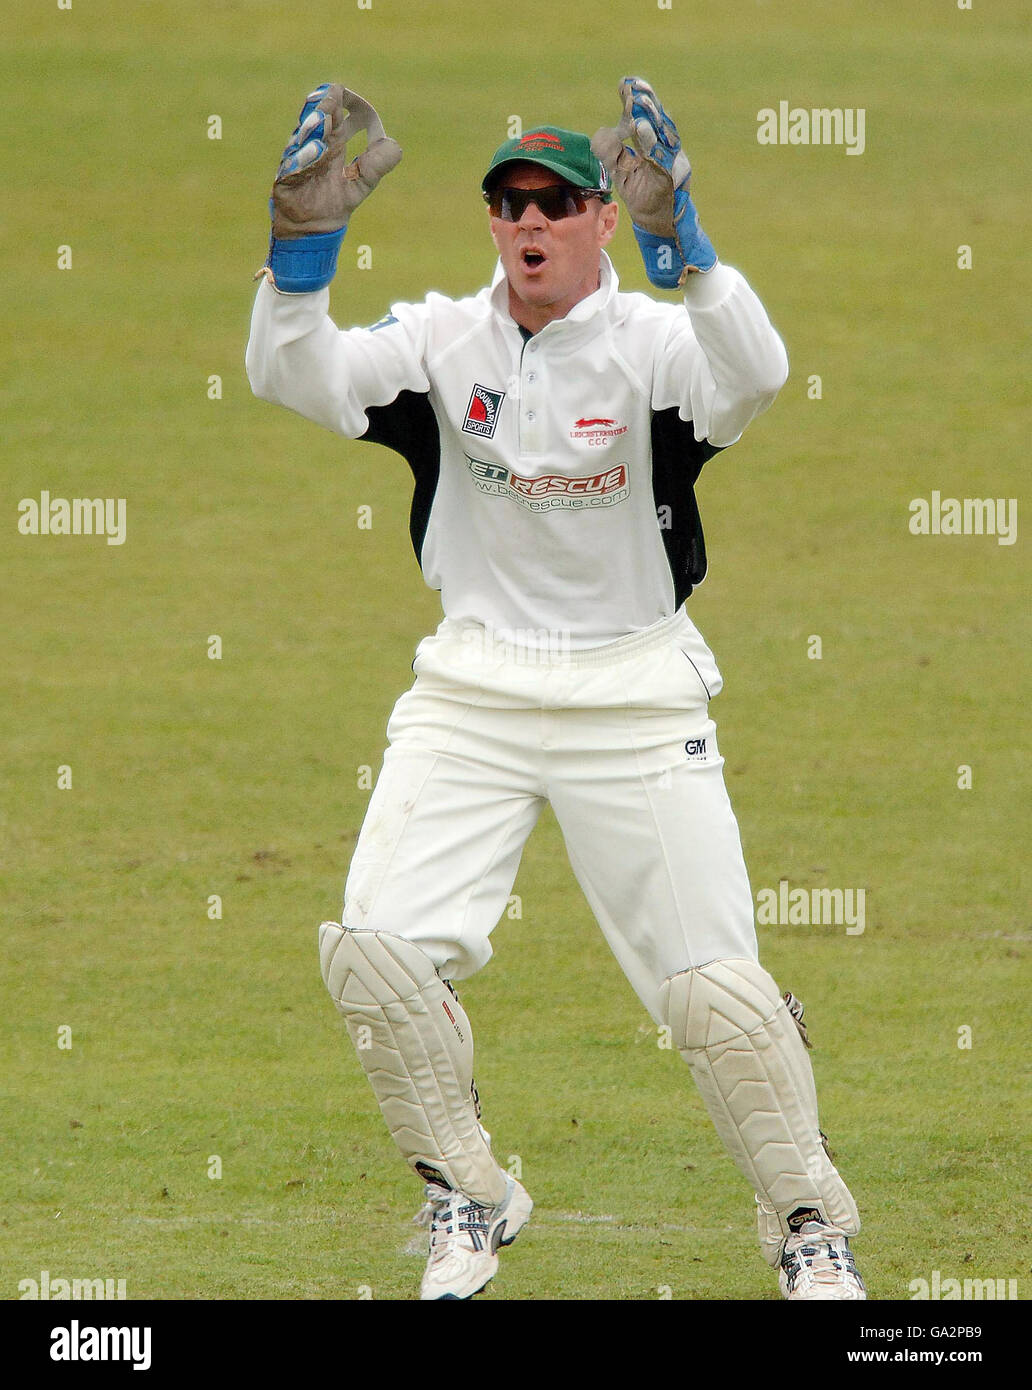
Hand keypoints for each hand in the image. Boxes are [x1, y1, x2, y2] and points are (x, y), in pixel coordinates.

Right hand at [271, 83, 401, 238]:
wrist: (313, 228)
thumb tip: (394, 145)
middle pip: (317, 115)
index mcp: (332, 141)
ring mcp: (298, 157)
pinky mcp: (286, 175)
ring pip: (303, 135)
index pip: (333, 109)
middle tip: (332, 99)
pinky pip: (293, 162)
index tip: (341, 93)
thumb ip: (378, 164)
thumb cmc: (335, 203)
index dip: (338, 98)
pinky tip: (316, 152)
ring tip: (322, 122)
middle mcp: (313, 144)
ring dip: (314, 128)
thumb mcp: (363, 182)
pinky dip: (304, 157)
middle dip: (324, 107)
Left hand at [592, 77, 715, 285]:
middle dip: (647, 104)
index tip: (625, 83)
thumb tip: (601, 133)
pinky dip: (656, 150)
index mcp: (653, 144)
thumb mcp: (622, 171)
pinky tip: (644, 138)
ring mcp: (674, 163)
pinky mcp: (675, 182)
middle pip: (659, 121)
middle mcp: (667, 149)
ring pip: (664, 139)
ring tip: (637, 112)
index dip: (637, 100)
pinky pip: (666, 163)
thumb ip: (612, 152)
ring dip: (652, 124)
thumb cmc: (642, 195)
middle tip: (633, 88)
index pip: (645, 116)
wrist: (659, 225)